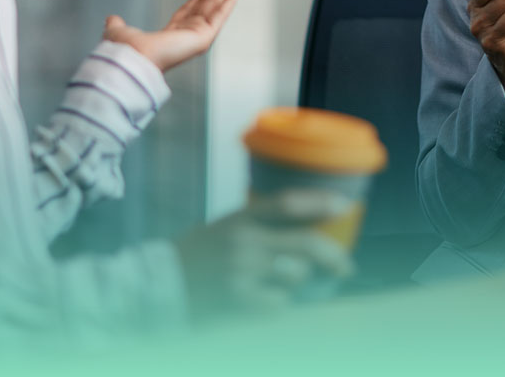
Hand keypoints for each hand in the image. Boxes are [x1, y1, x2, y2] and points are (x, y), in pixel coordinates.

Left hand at [103, 0, 238, 72]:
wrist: (134, 59)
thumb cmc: (125, 51)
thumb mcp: (119, 32)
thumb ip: (117, 25)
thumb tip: (111, 20)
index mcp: (168, 37)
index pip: (185, 15)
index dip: (194, 2)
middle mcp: (185, 38)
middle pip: (203, 7)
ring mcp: (197, 38)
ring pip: (213, 7)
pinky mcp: (204, 37)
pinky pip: (220, 16)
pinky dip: (229, 2)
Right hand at [174, 189, 353, 322]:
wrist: (158, 284)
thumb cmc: (198, 253)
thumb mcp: (227, 226)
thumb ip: (262, 224)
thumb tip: (307, 228)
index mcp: (242, 216)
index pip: (288, 203)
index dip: (320, 202)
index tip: (344, 206)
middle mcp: (245, 239)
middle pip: (305, 242)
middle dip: (333, 255)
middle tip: (345, 266)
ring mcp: (243, 270)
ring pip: (296, 273)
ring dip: (298, 280)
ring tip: (280, 282)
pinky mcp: (238, 300)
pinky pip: (279, 303)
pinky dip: (278, 303)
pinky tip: (262, 301)